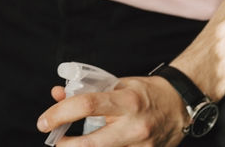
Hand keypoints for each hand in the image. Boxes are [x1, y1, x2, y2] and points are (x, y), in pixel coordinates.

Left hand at [37, 76, 187, 146]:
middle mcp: (134, 126)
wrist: (180, 105)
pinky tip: (92, 145)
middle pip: (92, 143)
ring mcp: (141, 146)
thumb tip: (57, 95)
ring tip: (72, 143)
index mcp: (127, 101)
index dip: (60, 113)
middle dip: (66, 145)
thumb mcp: (118, 84)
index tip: (44, 121)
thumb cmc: (145, 92)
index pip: (87, 105)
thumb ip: (88, 91)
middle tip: (53, 140)